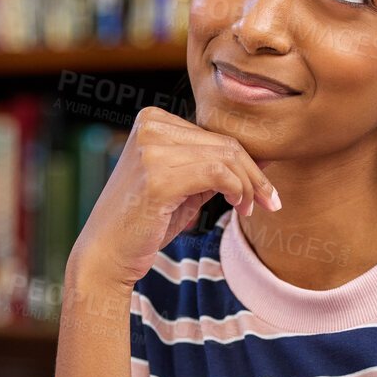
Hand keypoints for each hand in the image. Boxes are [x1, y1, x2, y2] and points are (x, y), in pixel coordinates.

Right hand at [68, 107, 279, 289]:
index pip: (215, 134)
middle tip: (270, 203)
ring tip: (248, 210)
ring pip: (225, 157)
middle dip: (254, 175)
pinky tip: (237, 207)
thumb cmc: (144, 222)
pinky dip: (236, 190)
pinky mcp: (157, 177)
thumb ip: (216, 169)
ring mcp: (151, 150)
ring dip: (248, 186)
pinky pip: (217, 173)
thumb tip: (264, 159)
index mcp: (152, 121)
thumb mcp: (184, 187)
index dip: (247, 162)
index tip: (264, 190)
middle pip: (224, 143)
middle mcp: (150, 127)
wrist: (106, 255)